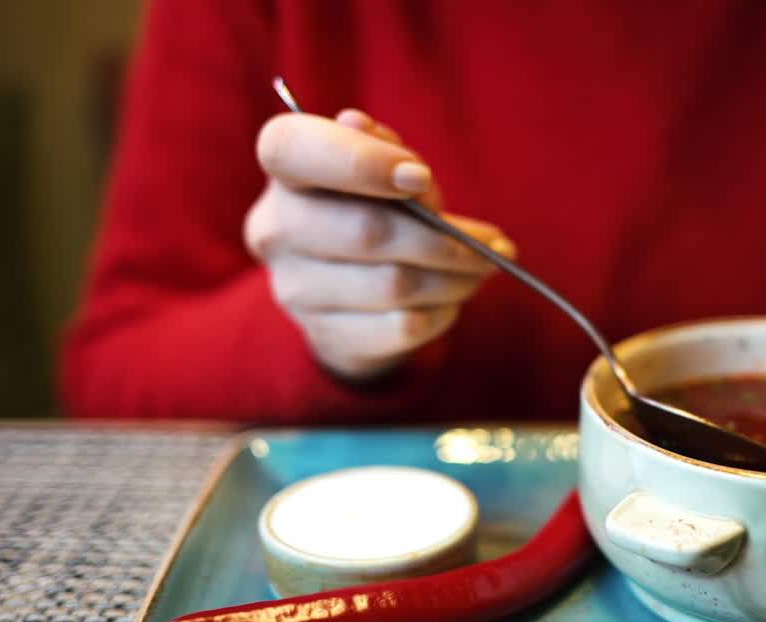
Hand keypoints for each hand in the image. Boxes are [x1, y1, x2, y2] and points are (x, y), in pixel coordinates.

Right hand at [245, 109, 513, 379]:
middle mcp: (275, 229)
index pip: (291, 148)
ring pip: (393, 284)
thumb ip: (386, 152)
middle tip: (489, 243)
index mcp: (284, 170)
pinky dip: (441, 314)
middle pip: (365, 230)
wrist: (351, 298)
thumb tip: (380, 141)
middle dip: (441, 237)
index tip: (419, 177)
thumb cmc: (373, 210)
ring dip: (453, 278)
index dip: (359, 159)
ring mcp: (295, 290)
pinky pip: (402, 327)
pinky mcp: (326, 336)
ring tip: (482, 269)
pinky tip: (453, 300)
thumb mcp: (383, 171)